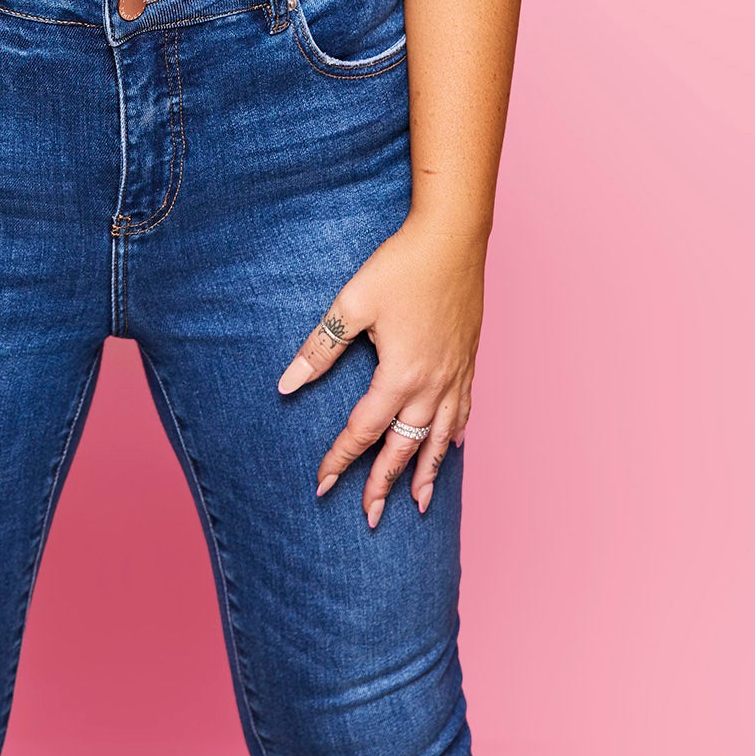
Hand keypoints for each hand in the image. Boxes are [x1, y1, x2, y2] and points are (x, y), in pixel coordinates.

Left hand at [276, 212, 483, 523]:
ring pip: (439, 440)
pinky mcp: (469, 361)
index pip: (363, 431)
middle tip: (371, 518)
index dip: (340, 460)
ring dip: (426, 474)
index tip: (321, 485)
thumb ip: (320, 348)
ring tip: (417, 505)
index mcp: (400, 375)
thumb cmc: (401, 266)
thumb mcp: (352, 303)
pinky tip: (451, 448)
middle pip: (404, 448)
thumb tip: (286, 384)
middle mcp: (432, 385)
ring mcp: (456, 376)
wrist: (453, 237)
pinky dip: (453, 438)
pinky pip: (463, 414)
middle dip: (384, 484)